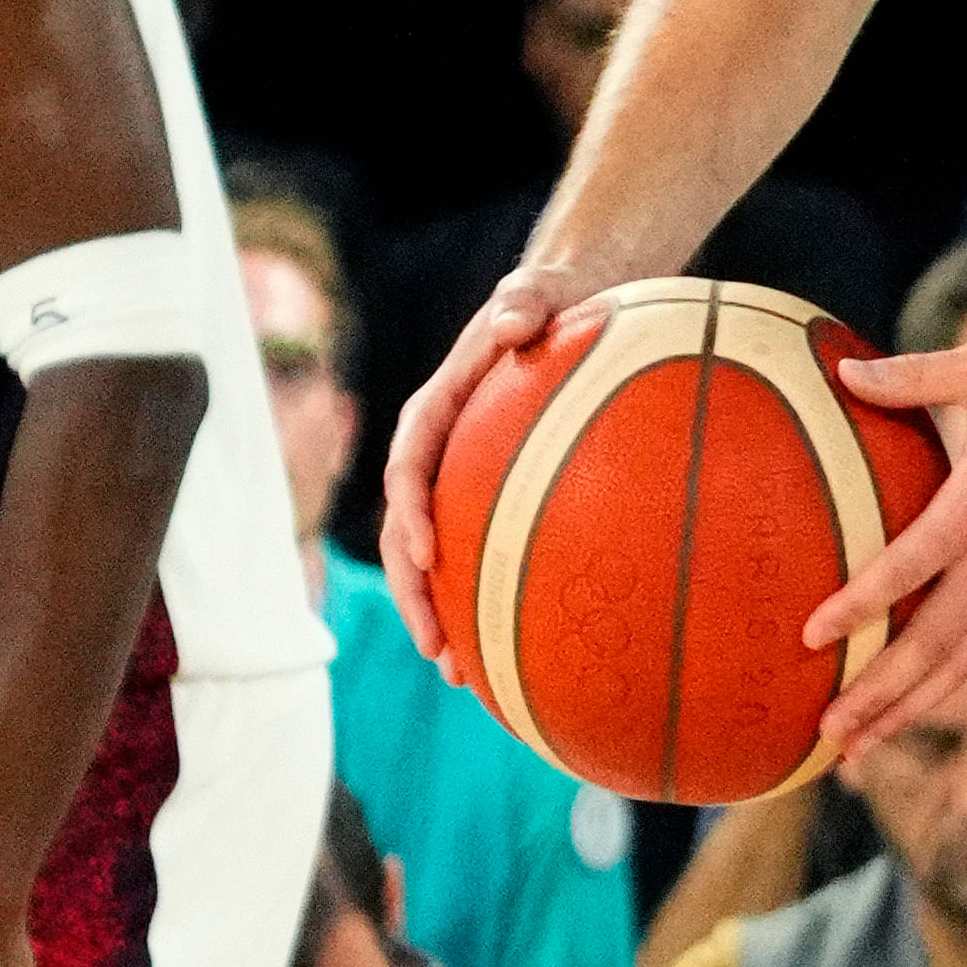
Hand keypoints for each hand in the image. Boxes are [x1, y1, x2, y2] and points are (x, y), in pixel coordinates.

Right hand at [381, 264, 600, 674]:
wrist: (561, 307)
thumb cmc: (549, 301)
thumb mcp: (536, 292)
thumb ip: (523, 301)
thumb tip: (513, 322)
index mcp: (437, 410)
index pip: (411, 462)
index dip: (412, 510)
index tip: (429, 554)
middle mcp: (436, 453)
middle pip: (405, 531)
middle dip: (413, 592)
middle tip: (435, 645)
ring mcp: (456, 482)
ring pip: (430, 559)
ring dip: (436, 615)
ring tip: (457, 673)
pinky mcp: (483, 500)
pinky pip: (474, 556)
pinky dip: (480, 602)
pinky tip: (506, 654)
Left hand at [809, 334, 966, 760]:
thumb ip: (911, 376)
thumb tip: (839, 370)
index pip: (917, 562)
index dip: (866, 602)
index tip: (814, 634)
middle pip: (937, 638)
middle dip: (881, 689)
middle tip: (829, 728)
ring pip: (961, 656)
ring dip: (907, 704)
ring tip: (856, 743)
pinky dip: (942, 682)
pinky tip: (907, 705)